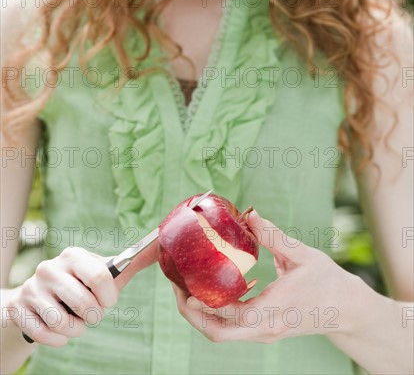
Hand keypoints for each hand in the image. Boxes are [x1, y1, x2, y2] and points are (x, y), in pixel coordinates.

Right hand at [7, 247, 120, 345]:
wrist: (35, 297)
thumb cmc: (77, 285)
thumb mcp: (99, 272)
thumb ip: (128, 264)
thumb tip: (159, 246)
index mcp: (73, 255)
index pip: (99, 277)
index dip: (108, 297)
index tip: (108, 302)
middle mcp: (50, 268)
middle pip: (84, 303)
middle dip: (94, 316)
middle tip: (91, 314)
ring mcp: (32, 287)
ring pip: (63, 322)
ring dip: (76, 330)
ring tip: (76, 322)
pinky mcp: (18, 307)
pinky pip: (44, 334)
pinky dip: (58, 339)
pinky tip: (60, 331)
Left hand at [172, 210, 360, 342]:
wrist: (348, 311)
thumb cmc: (328, 282)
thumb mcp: (302, 254)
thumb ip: (274, 235)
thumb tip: (249, 214)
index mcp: (275, 308)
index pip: (230, 315)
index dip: (202, 303)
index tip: (183, 284)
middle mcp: (265, 327)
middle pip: (217, 333)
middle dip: (191, 313)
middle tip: (176, 287)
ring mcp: (264, 333)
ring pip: (221, 334)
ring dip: (200, 314)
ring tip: (187, 286)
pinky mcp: (264, 331)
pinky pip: (232, 328)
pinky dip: (216, 312)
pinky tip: (216, 287)